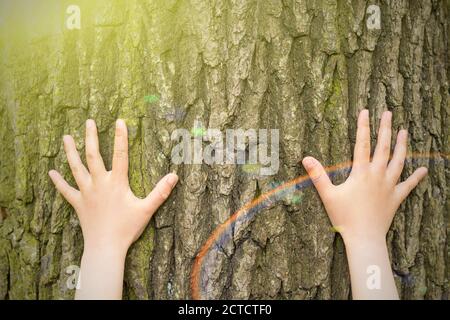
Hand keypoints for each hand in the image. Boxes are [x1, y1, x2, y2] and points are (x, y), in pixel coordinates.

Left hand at [49, 119, 177, 298]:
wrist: (105, 247)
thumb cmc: (126, 228)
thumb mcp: (147, 209)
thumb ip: (160, 192)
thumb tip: (174, 176)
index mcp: (116, 183)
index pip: (120, 155)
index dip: (120, 137)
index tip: (119, 121)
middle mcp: (99, 183)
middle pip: (93, 156)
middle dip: (91, 137)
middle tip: (88, 122)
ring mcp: (86, 193)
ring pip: (76, 168)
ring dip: (71, 152)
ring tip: (66, 137)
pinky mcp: (78, 203)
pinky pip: (65, 190)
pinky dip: (58, 181)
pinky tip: (51, 172)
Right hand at [302, 109, 426, 243]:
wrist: (364, 237)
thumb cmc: (344, 217)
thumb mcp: (328, 195)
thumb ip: (318, 175)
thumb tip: (306, 158)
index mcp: (361, 172)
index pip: (362, 144)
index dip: (363, 126)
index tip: (365, 111)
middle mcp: (377, 175)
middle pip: (383, 147)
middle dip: (386, 129)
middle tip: (388, 113)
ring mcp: (389, 186)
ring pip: (398, 161)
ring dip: (402, 146)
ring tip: (405, 132)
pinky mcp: (396, 198)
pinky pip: (409, 185)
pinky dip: (417, 177)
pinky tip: (424, 169)